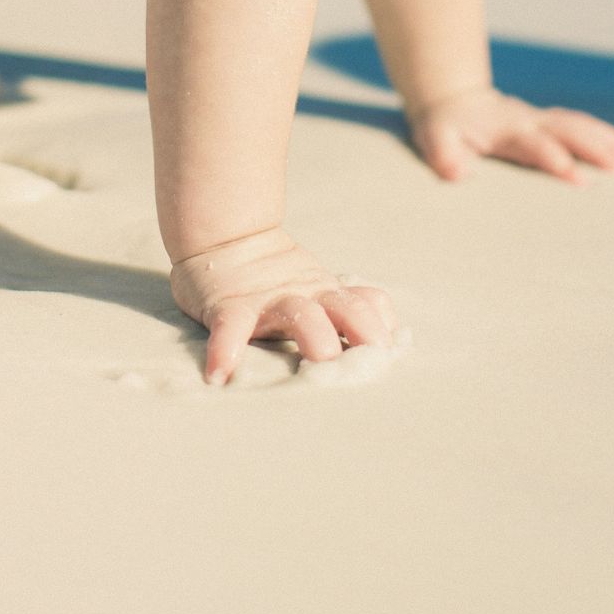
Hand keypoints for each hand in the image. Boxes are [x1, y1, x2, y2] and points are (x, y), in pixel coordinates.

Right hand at [169, 227, 395, 384]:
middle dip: (363, 331)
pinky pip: (230, 328)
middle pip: (345, 309)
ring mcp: (268, 300)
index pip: (367, 303)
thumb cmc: (274, 279)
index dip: (383, 325)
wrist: (224, 239)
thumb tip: (387, 341)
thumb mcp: (315, 288)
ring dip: (316, 337)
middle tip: (371, 363)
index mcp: (327, 295)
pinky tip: (221, 375)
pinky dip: (225, 349)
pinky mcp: (229, 306)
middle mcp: (305, 296)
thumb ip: (346, 307)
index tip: (392, 354)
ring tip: (320, 364)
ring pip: (301, 314)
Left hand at [407, 86, 613, 183]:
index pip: (534, 144)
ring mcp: (541, 121)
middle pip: (568, 131)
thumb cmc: (446, 128)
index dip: (554, 158)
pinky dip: (607, 138)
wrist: (455, 101)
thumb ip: (445, 156)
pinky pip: (582, 127)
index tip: (576, 177)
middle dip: (595, 148)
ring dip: (607, 142)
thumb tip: (457, 173)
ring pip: (580, 126)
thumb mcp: (435, 140)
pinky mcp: (549, 124)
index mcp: (505, 129)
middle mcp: (529, 121)